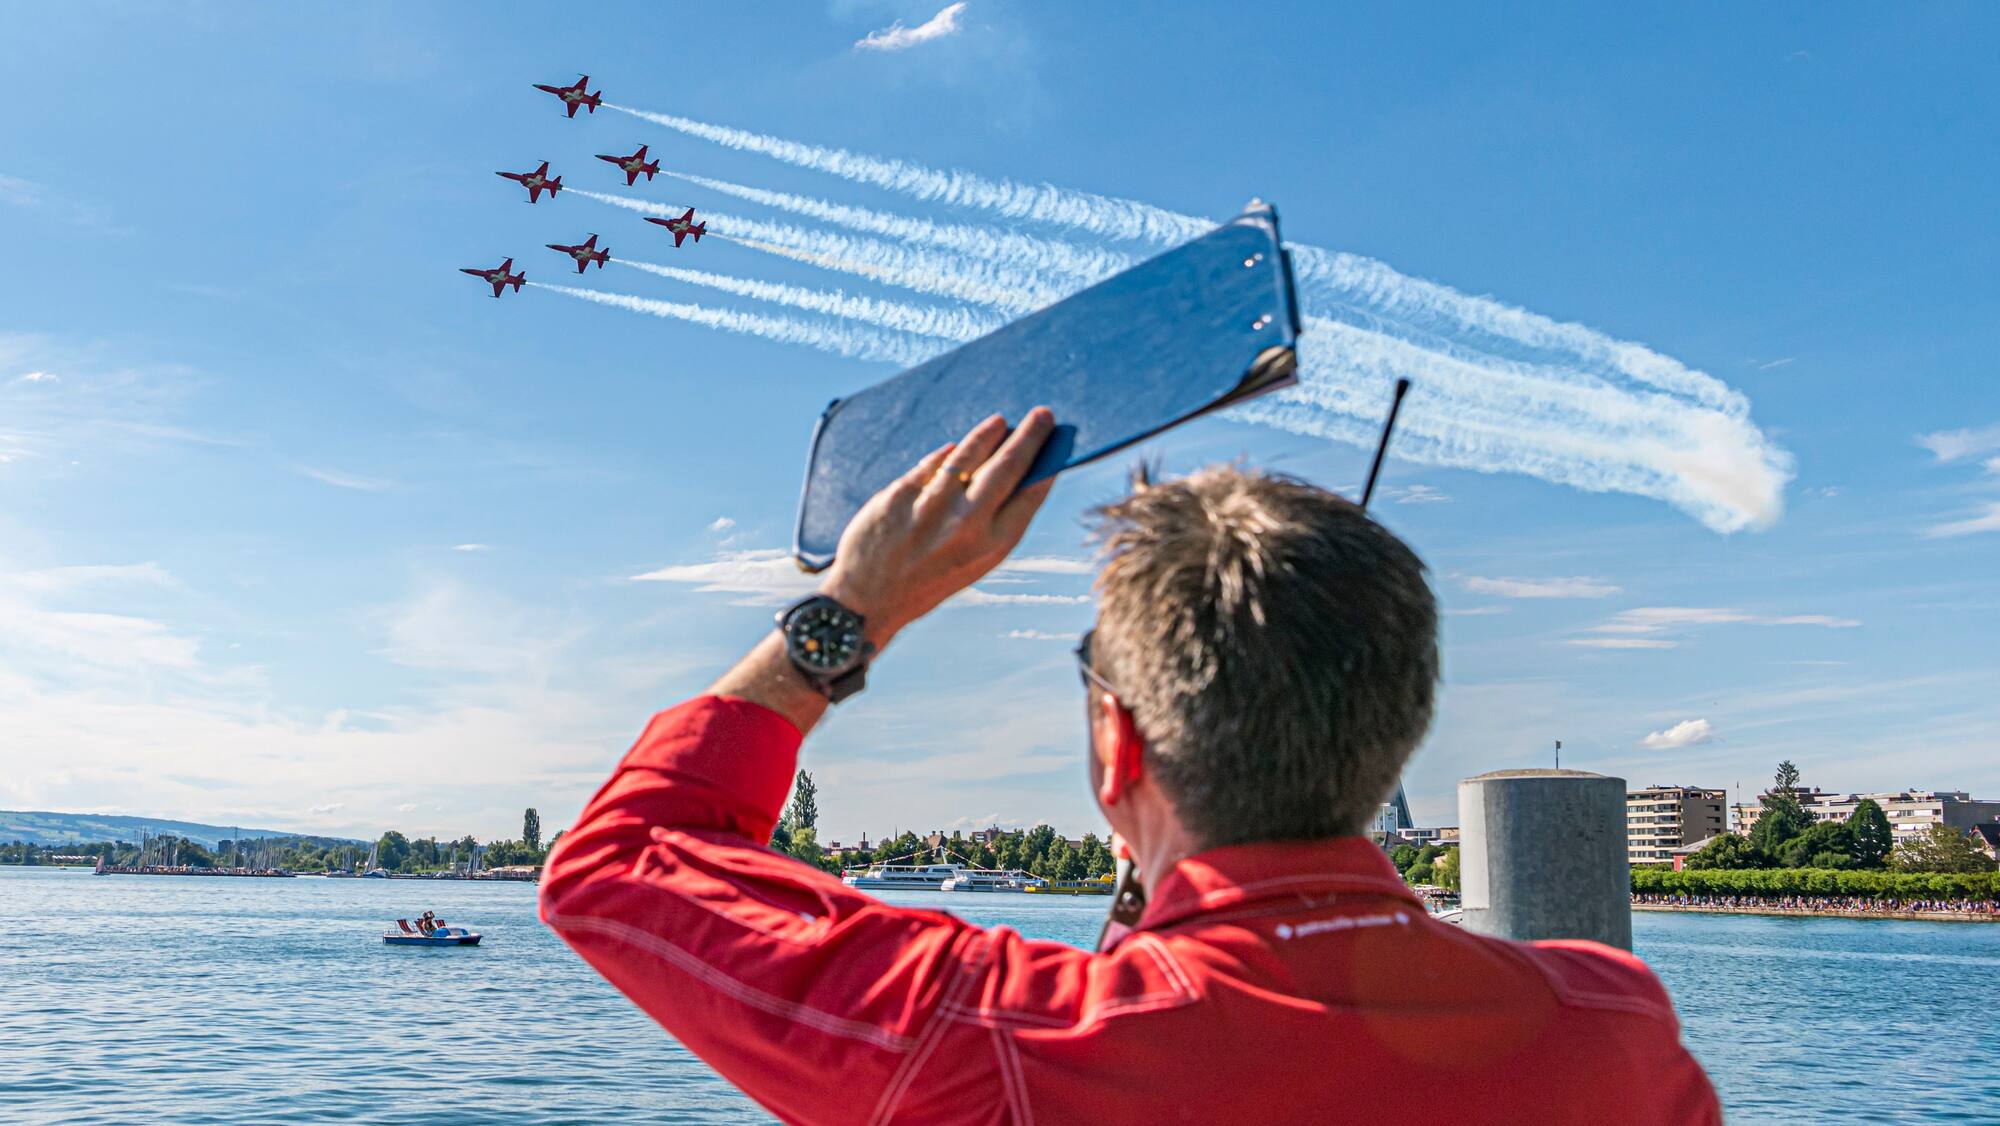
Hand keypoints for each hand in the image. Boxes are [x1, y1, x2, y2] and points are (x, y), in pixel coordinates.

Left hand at [818, 408, 1057, 648]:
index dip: (1046, 464)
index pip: (1030, 494)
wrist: (867, 602)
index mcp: (991, 547)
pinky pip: (931, 465)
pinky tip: (955, 448)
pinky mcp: (900, 495)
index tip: (1055, 442)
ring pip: (969, 454)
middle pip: (1007, 466)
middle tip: (1043, 415)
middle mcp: (966, 525)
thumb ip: (992, 524)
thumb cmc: (926, 582)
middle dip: (1030, 436)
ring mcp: (932, 507)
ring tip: (999, 422)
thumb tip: (1014, 474)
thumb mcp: (972, 564)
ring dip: (989, 433)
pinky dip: (947, 454)